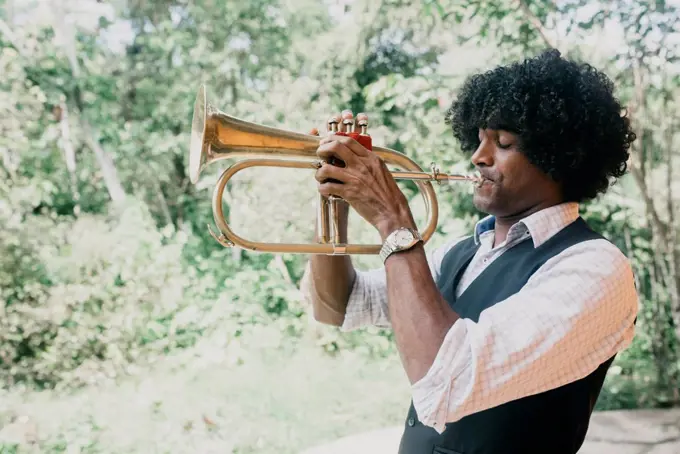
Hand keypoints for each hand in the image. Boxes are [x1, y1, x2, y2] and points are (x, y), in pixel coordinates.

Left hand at [314, 110, 415, 239]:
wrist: (392, 212)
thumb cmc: (388, 194)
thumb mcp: (381, 171)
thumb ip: (368, 162)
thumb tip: (353, 156)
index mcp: (371, 158)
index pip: (348, 140)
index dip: (333, 138)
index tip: (327, 141)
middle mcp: (362, 165)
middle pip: (335, 147)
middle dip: (322, 149)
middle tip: (320, 155)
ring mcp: (355, 179)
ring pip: (326, 168)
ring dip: (319, 172)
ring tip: (321, 177)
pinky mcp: (349, 193)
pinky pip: (327, 187)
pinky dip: (322, 189)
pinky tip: (325, 190)